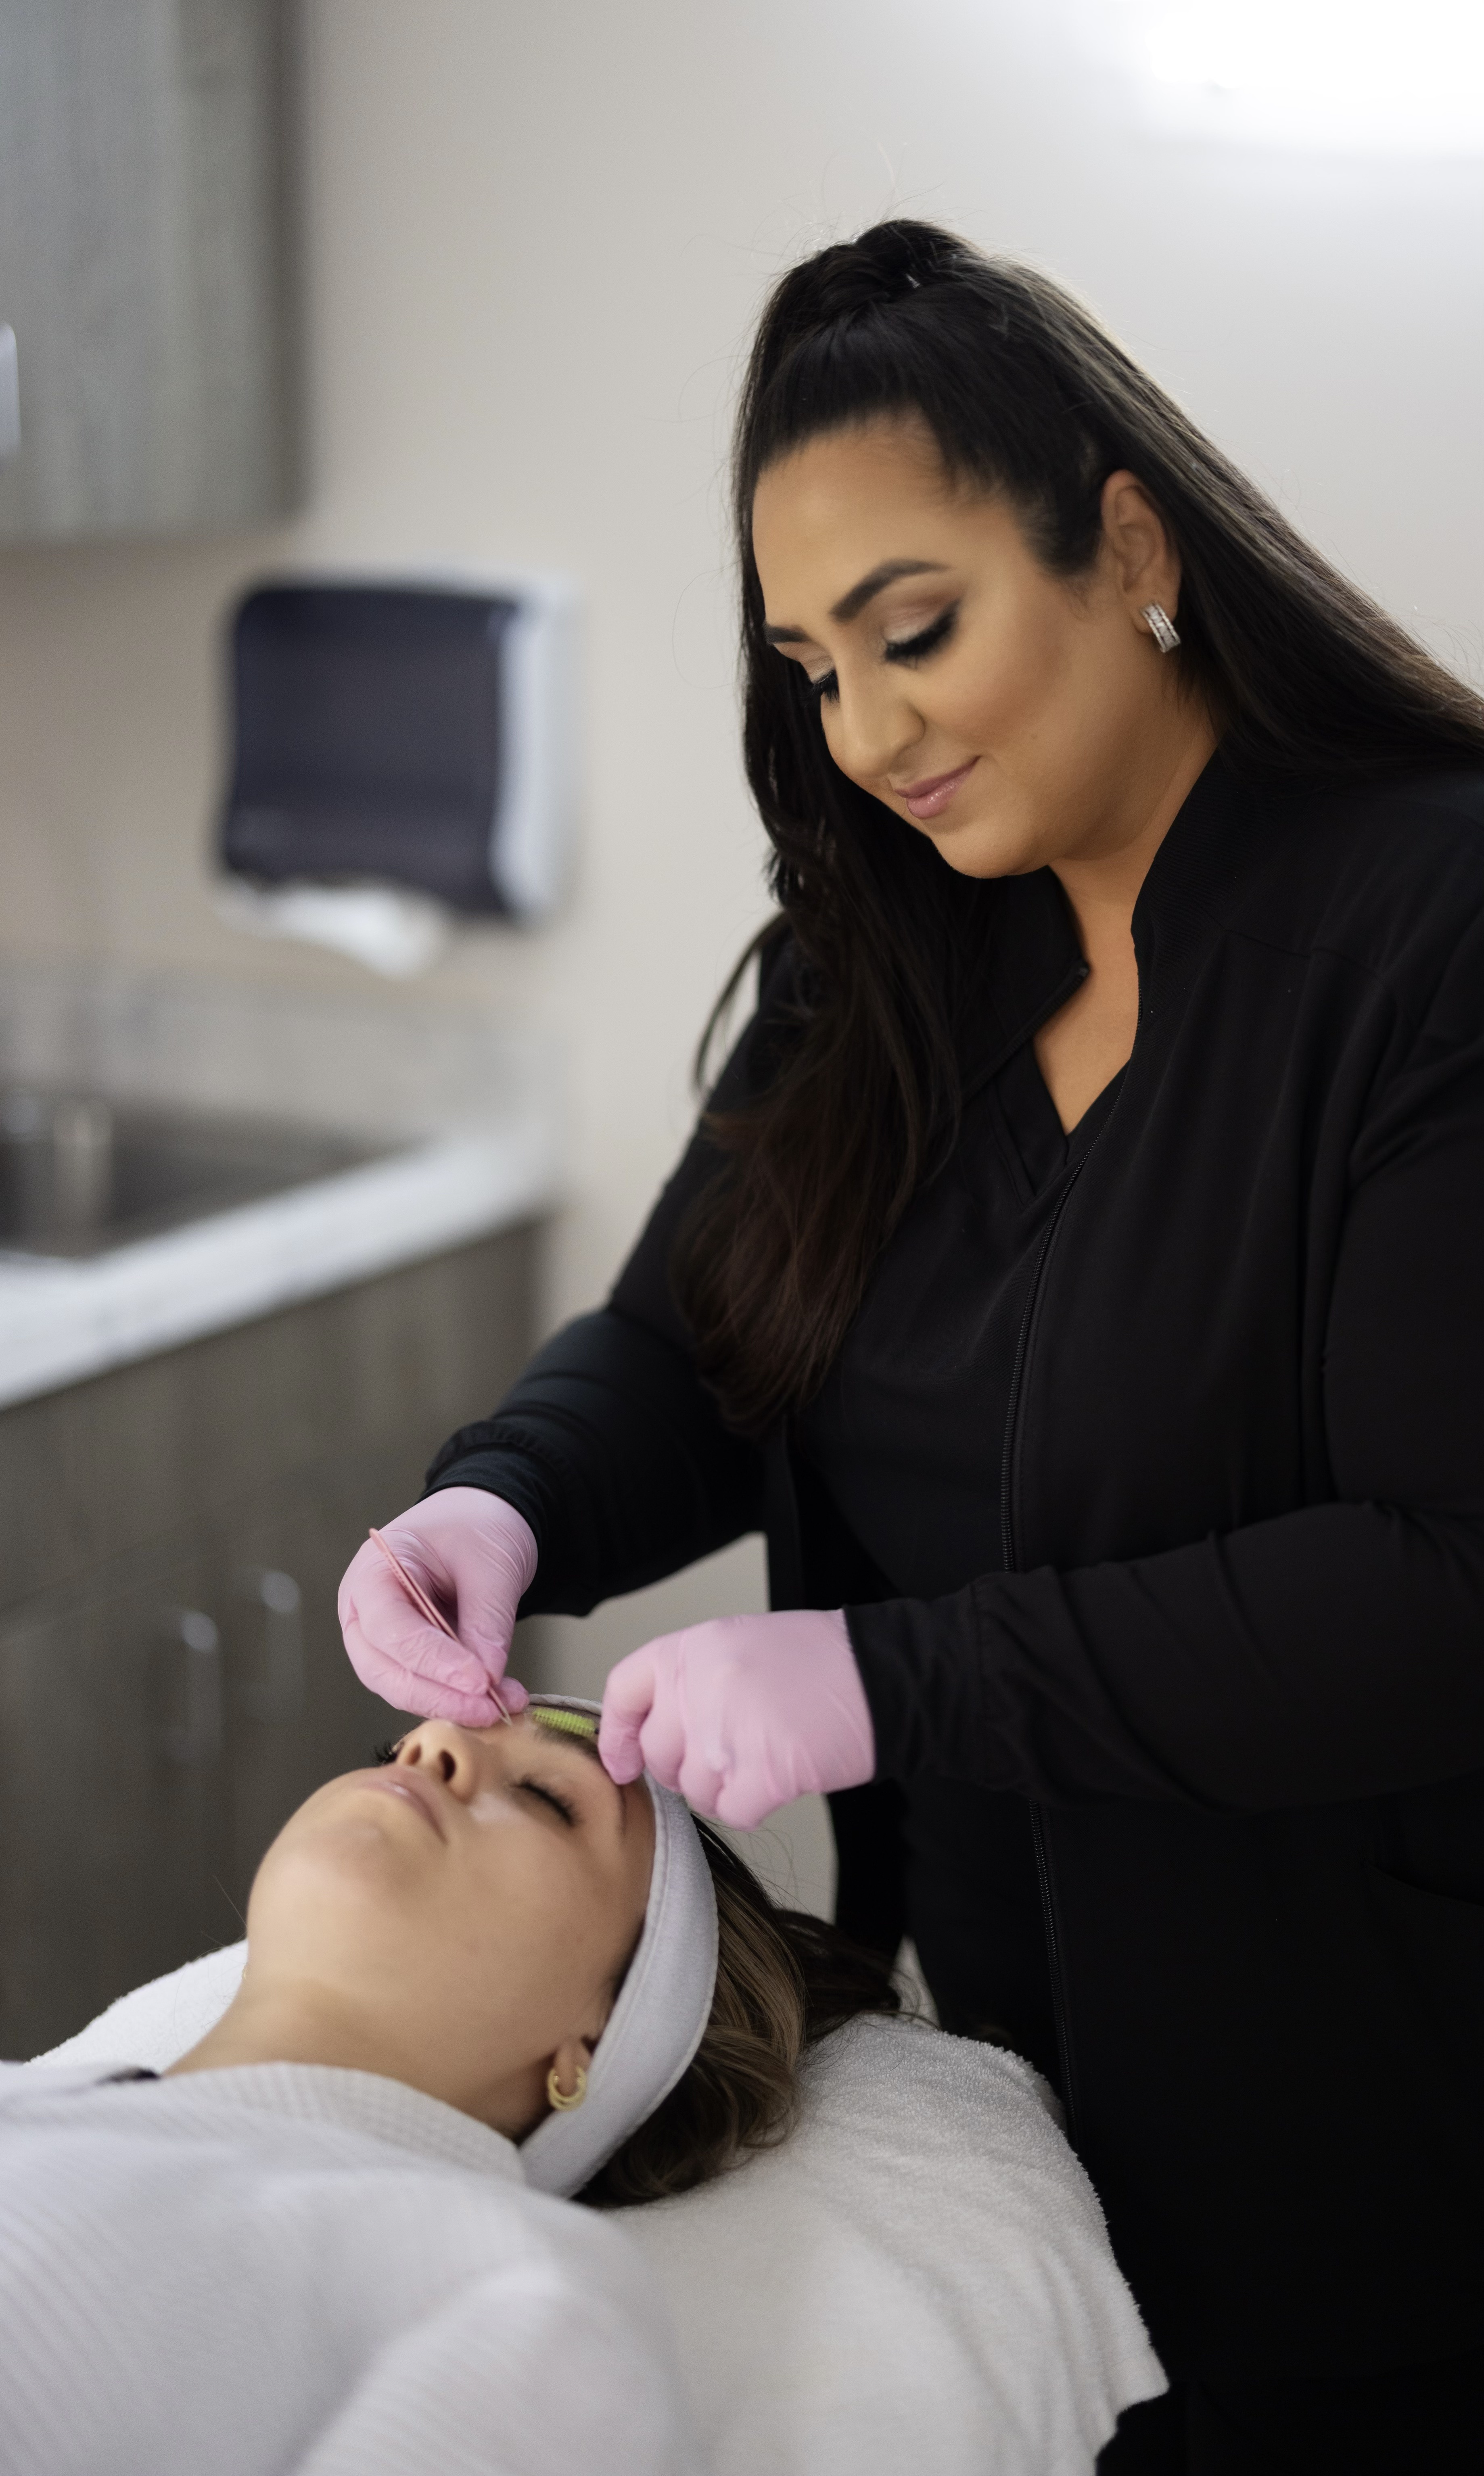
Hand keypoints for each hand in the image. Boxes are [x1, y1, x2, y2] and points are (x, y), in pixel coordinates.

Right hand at [338, 1488, 535, 1725]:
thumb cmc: (477, 1525)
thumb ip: (487, 1620)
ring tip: (504, 1704)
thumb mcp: (491, 1564)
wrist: (481, 1517)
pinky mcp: (405, 1657)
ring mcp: (379, 1638)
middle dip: (439, 1695)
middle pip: (385, 1670)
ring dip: (451, 1703)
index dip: (434, 1661)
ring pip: (401, 1687)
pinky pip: (423, 1687)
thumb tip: (489, 1679)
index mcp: (372, 1573)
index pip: (390, 1629)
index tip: (480, 1681)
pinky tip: (496, 1700)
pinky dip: (457, 1698)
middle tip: (491, 1707)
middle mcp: (363, 1611)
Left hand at [598, 1609, 874, 1828]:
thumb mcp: (738, 1647)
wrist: (882, 1674)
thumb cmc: (817, 1662)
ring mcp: (728, 1732)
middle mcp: (701, 1687)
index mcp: (693, 1649)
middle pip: (660, 1753)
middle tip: (729, 1753)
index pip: (624, 1690)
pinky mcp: (762, 1772)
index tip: (623, 1761)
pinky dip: (752, 1805)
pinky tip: (780, 1777)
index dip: (617, 1734)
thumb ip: (689, 1683)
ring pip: (693, 1789)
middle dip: (686, 1767)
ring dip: (723, 1787)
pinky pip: (731, 1811)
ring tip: (764, 1755)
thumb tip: (646, 1737)